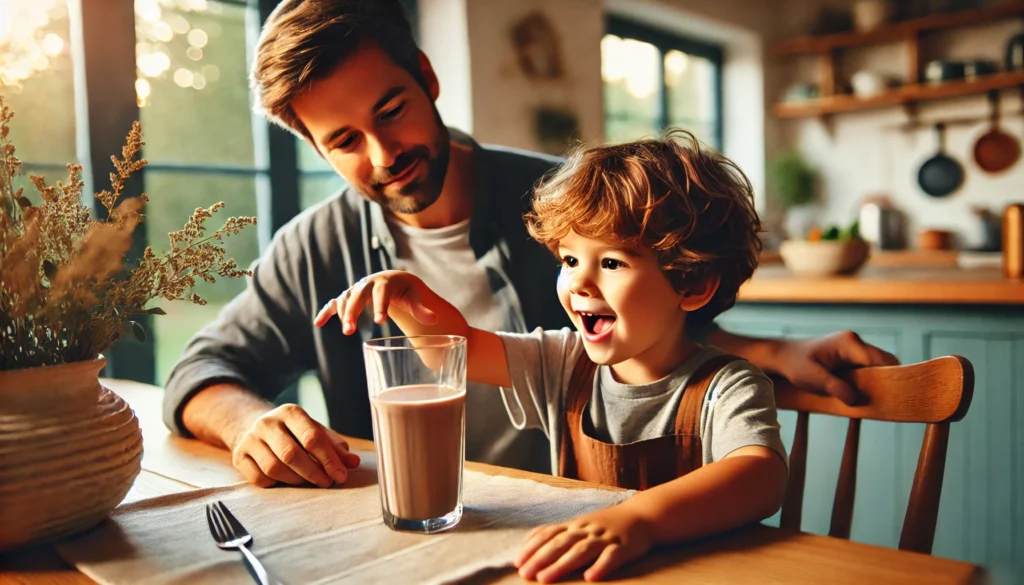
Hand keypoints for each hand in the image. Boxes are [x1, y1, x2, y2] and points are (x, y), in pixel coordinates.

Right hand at [230, 403, 360, 487]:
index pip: (311, 437)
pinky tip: (285, 481)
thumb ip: (334, 447)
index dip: (328, 459)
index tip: (341, 475)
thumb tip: (353, 463)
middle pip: (291, 454)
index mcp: (290, 412)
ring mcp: (250, 439)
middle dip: (313, 472)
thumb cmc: (292, 433)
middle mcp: (267, 423)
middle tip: (327, 483)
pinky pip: (259, 478)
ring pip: (274, 468)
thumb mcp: (314, 432)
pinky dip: (276, 484)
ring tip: (308, 482)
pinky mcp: (239, 456)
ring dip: (296, 480)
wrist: (253, 427)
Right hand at [313, 270, 436, 334]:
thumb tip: (434, 319)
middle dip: (353, 311)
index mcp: (386, 281)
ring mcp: (357, 289)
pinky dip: (326, 311)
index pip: (381, 292)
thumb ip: (422, 309)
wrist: (396, 282)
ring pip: (345, 298)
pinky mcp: (349, 297)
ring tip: (347, 331)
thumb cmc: (408, 292)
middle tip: (350, 330)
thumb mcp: (416, 298)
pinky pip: (334, 303)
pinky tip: (318, 323)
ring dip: (342, 314)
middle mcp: (368, 282)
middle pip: (357, 294)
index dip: (380, 306)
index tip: (380, 322)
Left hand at [515, 504, 651, 582]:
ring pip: (582, 551)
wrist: (643, 516)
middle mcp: (587, 530)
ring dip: (562, 565)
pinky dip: (601, 567)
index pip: (549, 534)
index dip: (532, 548)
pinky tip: (591, 578)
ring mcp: (605, 538)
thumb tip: (529, 540)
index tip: (517, 563)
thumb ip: (558, 532)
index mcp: (576, 525)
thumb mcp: (580, 524)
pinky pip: (612, 557)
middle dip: (541, 559)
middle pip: (561, 543)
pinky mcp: (624, 548)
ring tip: (546, 579)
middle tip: (525, 574)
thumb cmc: (607, 523)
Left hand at [772, 330, 898, 405]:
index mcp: (849, 343)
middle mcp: (855, 342)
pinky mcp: (852, 356)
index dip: (889, 377)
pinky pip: (869, 368)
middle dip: (887, 380)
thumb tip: (856, 400)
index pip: (880, 360)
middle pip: (885, 361)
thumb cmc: (795, 364)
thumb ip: (834, 387)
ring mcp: (855, 348)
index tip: (892, 396)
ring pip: (879, 365)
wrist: (783, 356)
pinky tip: (865, 395)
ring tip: (875, 400)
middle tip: (885, 401)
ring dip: (878, 381)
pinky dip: (871, 380)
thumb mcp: (812, 378)